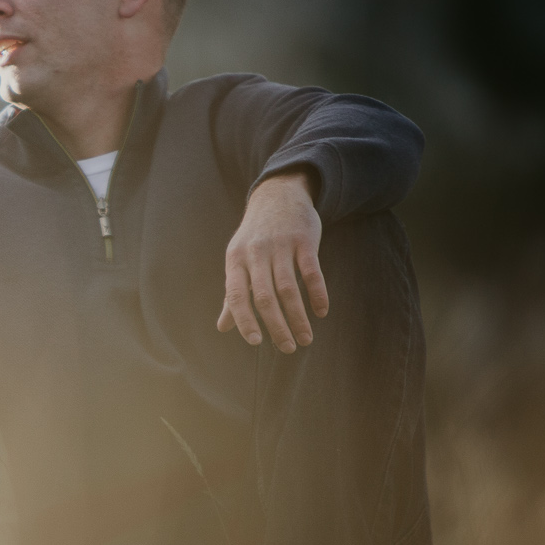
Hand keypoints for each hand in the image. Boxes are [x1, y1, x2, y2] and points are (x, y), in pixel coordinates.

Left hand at [218, 170, 327, 352]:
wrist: (277, 195)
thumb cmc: (254, 237)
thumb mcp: (238, 260)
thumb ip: (233, 295)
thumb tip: (223, 327)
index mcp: (235, 260)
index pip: (236, 296)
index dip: (244, 320)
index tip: (256, 342)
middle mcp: (256, 253)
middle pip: (266, 297)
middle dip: (277, 326)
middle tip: (289, 348)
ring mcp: (280, 246)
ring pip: (289, 289)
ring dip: (299, 317)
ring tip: (306, 339)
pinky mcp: (304, 240)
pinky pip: (312, 271)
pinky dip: (318, 294)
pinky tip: (321, 312)